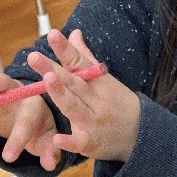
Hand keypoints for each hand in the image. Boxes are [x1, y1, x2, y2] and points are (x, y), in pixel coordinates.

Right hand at [0, 49, 62, 169]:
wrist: (29, 108)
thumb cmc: (36, 125)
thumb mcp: (45, 139)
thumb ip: (49, 151)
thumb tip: (50, 165)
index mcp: (34, 109)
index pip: (26, 122)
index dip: (17, 140)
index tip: (8, 157)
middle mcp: (18, 91)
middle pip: (8, 85)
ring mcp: (4, 80)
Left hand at [28, 29, 142, 163]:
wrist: (143, 135)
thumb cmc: (118, 103)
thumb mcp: (106, 80)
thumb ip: (85, 58)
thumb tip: (74, 32)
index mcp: (98, 82)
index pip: (79, 63)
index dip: (65, 49)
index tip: (52, 34)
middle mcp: (96, 100)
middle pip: (73, 82)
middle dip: (54, 69)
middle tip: (33, 57)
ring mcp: (94, 122)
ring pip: (75, 108)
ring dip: (62, 95)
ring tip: (48, 80)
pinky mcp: (92, 143)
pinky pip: (80, 143)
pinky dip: (70, 141)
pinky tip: (57, 138)